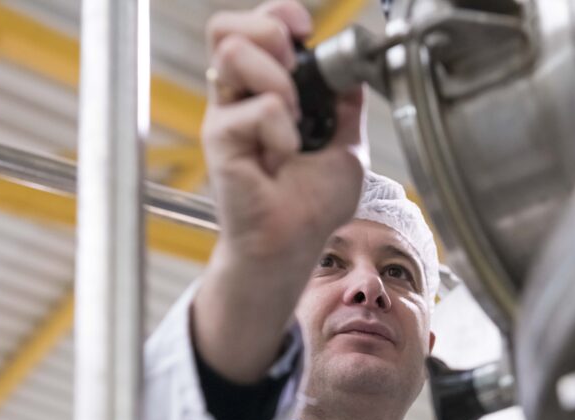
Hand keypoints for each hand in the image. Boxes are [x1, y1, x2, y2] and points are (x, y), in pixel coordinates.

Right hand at [201, 0, 365, 267]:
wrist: (295, 242)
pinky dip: (282, 131)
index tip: (304, 30)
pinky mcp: (220, 139)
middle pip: (226, 27)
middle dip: (269, 33)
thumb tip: (353, 64)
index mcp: (265, 88)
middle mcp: (240, 96)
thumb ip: (347, 101)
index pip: (255, 26)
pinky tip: (283, 158)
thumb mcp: (347, 142)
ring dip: (277, 80)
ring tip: (294, 120)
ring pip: (233, 52)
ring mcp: (226, 115)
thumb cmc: (311, 202)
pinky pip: (256, 109)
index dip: (278, 15)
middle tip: (293, 70)